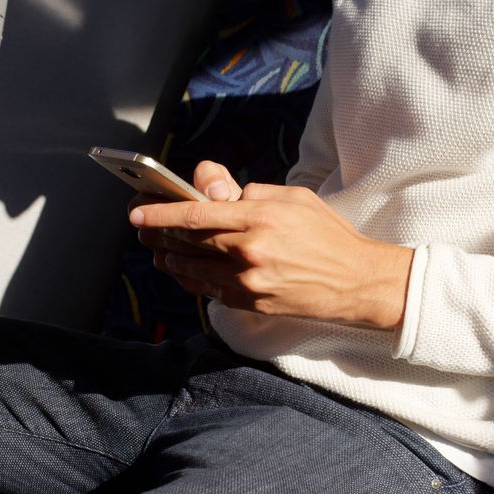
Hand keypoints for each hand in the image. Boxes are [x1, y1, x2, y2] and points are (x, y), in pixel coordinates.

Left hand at [129, 162, 412, 328]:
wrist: (356, 281)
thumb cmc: (326, 233)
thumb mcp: (292, 197)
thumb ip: (248, 192)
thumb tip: (211, 190)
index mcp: (259, 216)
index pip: (196, 213)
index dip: (160, 213)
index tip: (137, 211)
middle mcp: (249, 250)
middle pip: (187, 241)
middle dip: (157, 234)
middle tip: (141, 229)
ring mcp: (248, 281)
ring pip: (192, 269)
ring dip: (169, 258)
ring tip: (157, 249)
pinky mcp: (251, 303)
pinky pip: (209, 290)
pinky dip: (191, 279)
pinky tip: (183, 270)